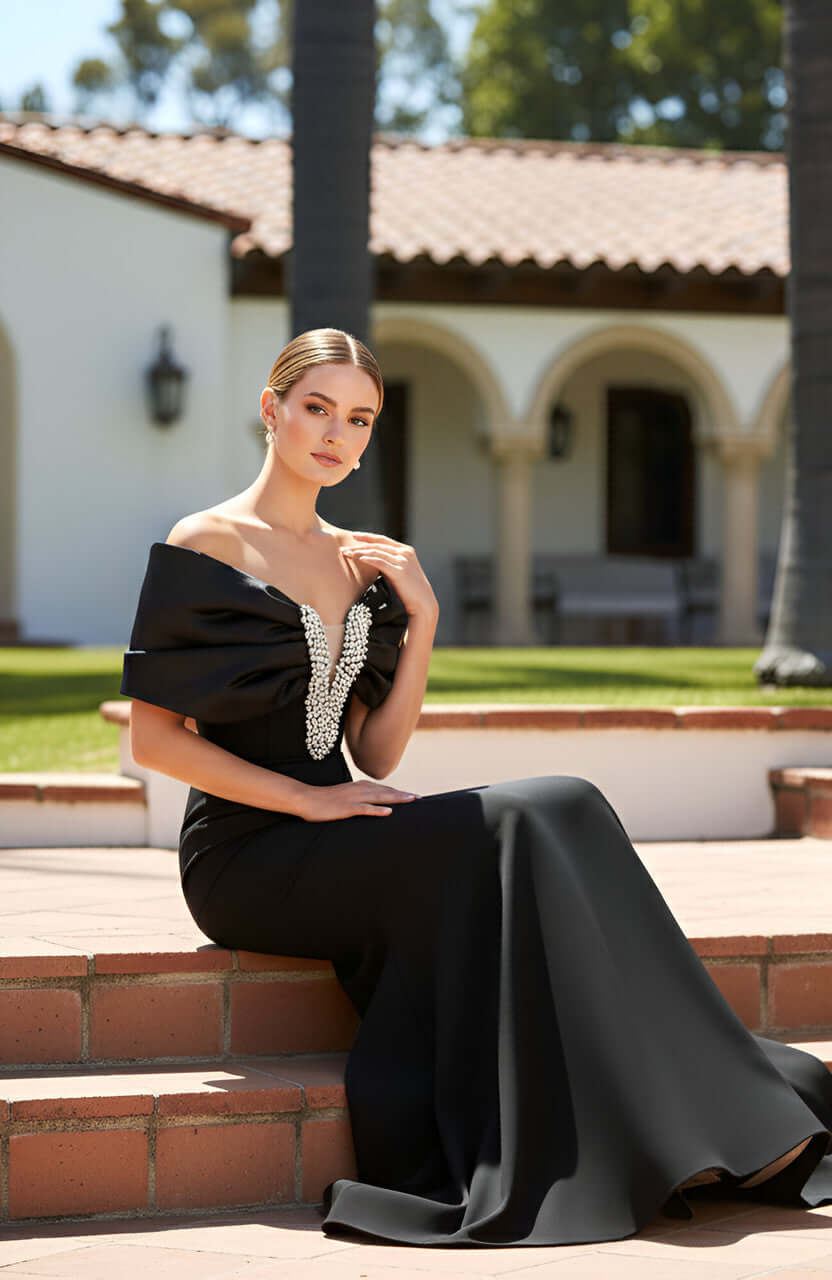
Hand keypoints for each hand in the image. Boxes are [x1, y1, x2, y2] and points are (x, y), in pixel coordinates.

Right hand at [297, 780, 420, 821]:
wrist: (305, 798)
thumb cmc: (323, 800)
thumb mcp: (343, 797)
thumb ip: (357, 799)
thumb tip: (368, 804)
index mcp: (359, 787)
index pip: (383, 789)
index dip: (398, 792)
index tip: (413, 796)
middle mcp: (359, 789)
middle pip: (385, 792)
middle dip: (403, 795)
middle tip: (419, 798)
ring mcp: (353, 798)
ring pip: (379, 797)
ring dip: (396, 798)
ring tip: (411, 800)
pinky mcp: (346, 808)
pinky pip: (364, 809)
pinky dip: (377, 810)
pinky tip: (388, 812)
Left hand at [341, 533, 438, 619]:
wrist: (423, 603)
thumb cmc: (410, 591)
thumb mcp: (400, 572)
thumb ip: (390, 564)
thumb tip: (374, 562)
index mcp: (406, 550)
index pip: (383, 540)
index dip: (367, 537)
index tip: (354, 537)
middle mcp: (405, 552)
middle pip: (377, 544)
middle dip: (359, 544)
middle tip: (344, 547)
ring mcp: (403, 560)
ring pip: (376, 552)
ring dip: (359, 552)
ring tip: (346, 553)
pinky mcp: (399, 570)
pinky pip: (380, 562)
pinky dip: (367, 559)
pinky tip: (358, 558)